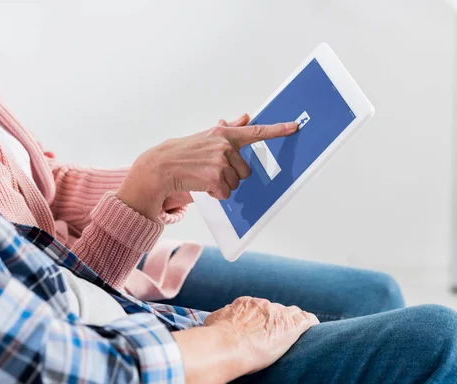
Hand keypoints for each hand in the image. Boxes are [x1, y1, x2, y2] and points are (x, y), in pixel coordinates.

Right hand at [118, 115, 297, 219]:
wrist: (161, 166)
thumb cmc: (184, 152)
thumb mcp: (207, 137)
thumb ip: (230, 129)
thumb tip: (246, 117)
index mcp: (224, 135)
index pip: (256, 132)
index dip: (278, 130)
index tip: (294, 126)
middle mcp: (225, 146)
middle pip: (245, 171)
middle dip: (231, 175)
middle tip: (210, 170)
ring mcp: (220, 162)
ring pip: (235, 184)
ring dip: (222, 185)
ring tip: (203, 176)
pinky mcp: (215, 178)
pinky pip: (225, 193)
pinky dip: (215, 194)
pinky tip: (202, 185)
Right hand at [204, 297, 318, 373]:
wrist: (228, 345)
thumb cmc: (217, 336)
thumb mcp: (214, 320)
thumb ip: (223, 316)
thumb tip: (222, 317)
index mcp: (246, 303)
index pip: (260, 306)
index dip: (262, 316)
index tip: (260, 325)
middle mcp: (263, 305)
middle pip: (276, 309)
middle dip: (277, 319)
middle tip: (275, 333)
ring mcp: (279, 314)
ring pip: (292, 313)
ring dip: (293, 321)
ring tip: (295, 331)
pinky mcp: (291, 327)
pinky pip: (307, 320)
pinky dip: (310, 323)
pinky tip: (312, 328)